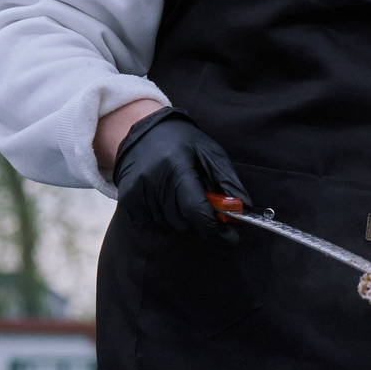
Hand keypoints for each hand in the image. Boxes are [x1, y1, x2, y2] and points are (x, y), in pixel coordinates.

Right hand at [110, 109, 246, 240]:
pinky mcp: (128, 200)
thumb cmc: (182, 142)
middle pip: (185, 224)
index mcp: (177, 167)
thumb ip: (228, 180)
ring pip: (170, 227)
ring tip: (182, 196)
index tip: (230, 238)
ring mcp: (138, 192)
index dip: (216, 230)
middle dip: (201, 221)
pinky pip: (153, 226)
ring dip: (183, 220)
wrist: (144, 131)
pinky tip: (168, 201)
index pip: (197, 210)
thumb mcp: (210, 153)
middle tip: (205, 205)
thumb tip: (242, 208)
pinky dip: (166, 220)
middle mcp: (154, 181)